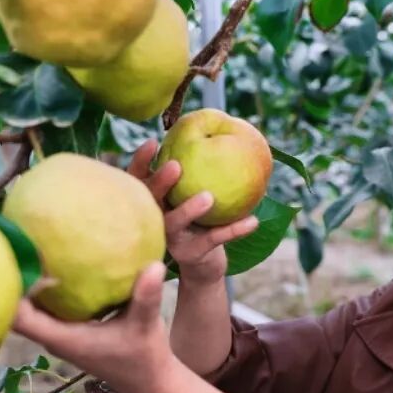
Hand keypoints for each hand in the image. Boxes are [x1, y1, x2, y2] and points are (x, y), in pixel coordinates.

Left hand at [12, 262, 175, 392]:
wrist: (150, 383)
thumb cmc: (144, 358)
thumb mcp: (146, 325)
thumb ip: (147, 296)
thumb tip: (154, 264)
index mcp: (64, 338)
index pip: (19, 319)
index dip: (13, 291)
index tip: (23, 261)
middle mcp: (55, 337)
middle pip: (16, 311)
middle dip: (16, 279)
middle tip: (22, 244)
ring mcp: (61, 335)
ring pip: (30, 309)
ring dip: (28, 284)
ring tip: (32, 248)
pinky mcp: (69, 331)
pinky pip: (46, 308)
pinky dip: (45, 289)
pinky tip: (57, 264)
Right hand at [127, 139, 258, 284]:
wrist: (203, 264)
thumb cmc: (198, 219)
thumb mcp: (190, 194)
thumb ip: (194, 170)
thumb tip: (214, 128)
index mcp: (152, 202)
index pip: (138, 180)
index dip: (142, 162)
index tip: (154, 141)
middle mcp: (155, 220)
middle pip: (150, 201)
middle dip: (160, 183)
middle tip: (175, 166)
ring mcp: (171, 240)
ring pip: (176, 223)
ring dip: (191, 209)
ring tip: (209, 197)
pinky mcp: (192, 255)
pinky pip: (215, 239)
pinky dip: (235, 230)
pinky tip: (254, 221)